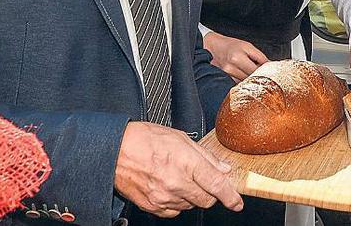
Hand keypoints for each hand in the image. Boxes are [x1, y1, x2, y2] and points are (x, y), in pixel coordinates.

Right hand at [114, 122, 242, 217]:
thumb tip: (223, 168)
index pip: (217, 186)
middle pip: (206, 200)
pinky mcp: (151, 206)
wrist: (113, 150)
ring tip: (179, 178)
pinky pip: (173, 211)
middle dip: (210, 193)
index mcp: (187, 163)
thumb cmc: (144, 139)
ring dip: (192, 196)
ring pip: (190, 206)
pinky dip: (176, 203)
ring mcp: (163, 197)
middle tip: (203, 180)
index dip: (231, 197)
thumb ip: (205, 156)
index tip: (237, 203)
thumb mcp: (180, 138)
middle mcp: (176, 183)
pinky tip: (170, 188)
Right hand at [203, 32, 268, 81]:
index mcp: (237, 58)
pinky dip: (244, 80)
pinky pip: (239, 84)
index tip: (270, 71)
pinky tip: (244, 74)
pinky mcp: (225, 80)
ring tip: (250, 70)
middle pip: (252, 78)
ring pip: (246, 83)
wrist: (214, 47)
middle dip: (258, 75)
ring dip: (251, 78)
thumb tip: (271, 66)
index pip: (257, 71)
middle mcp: (230, 69)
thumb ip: (261, 57)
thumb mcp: (248, 47)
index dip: (265, 71)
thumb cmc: (231, 46)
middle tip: (262, 71)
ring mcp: (226, 76)